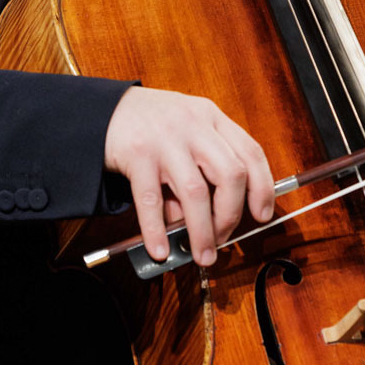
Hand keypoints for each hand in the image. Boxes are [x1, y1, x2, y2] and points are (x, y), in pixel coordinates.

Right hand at [103, 87, 275, 266]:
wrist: (102, 110)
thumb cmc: (150, 125)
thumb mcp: (184, 135)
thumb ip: (199, 172)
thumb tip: (205, 225)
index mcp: (211, 118)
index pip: (250, 152)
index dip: (262, 187)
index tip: (263, 214)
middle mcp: (193, 126)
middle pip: (230, 174)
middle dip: (231, 215)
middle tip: (223, 239)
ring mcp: (165, 140)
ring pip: (195, 192)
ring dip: (202, 231)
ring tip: (202, 254)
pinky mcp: (137, 155)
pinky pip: (151, 200)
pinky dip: (157, 230)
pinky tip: (160, 249)